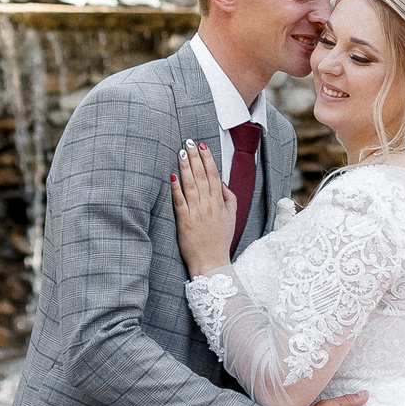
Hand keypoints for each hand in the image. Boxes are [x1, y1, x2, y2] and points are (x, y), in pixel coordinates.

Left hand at [169, 141, 234, 276]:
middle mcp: (208, 205)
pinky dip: (176, 188)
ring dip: (185, 167)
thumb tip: (223, 183)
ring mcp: (196, 212)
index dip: (208, 160)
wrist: (212, 262)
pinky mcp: (184, 221)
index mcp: (220, 203)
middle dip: (194, 158)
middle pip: (201, 176)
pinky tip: (172, 176)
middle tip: (188, 143)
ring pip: (190, 185)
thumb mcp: (232, 218)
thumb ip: (230, 199)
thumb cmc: (220, 240)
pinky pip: (179, 201)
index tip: (202, 147)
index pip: (214, 176)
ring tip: (180, 153)